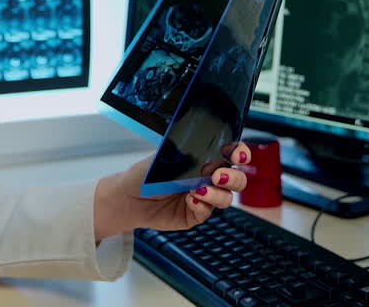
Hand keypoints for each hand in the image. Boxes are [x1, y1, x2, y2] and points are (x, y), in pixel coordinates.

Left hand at [93, 141, 250, 241]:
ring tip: (199, 190)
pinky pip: (207, 213)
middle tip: (218, 176)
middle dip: (233, 178)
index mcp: (205, 160)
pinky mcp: (195, 215)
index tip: (237, 155)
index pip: (231, 154)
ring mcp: (204, 198)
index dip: (240, 153)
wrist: (128, 197)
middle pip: (237, 180)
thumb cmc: (146, 174)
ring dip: (217, 194)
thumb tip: (202, 153)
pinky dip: (201, 206)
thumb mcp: (165, 158)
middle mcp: (208, 179)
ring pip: (226, 198)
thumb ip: (186, 155)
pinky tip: (191, 200)